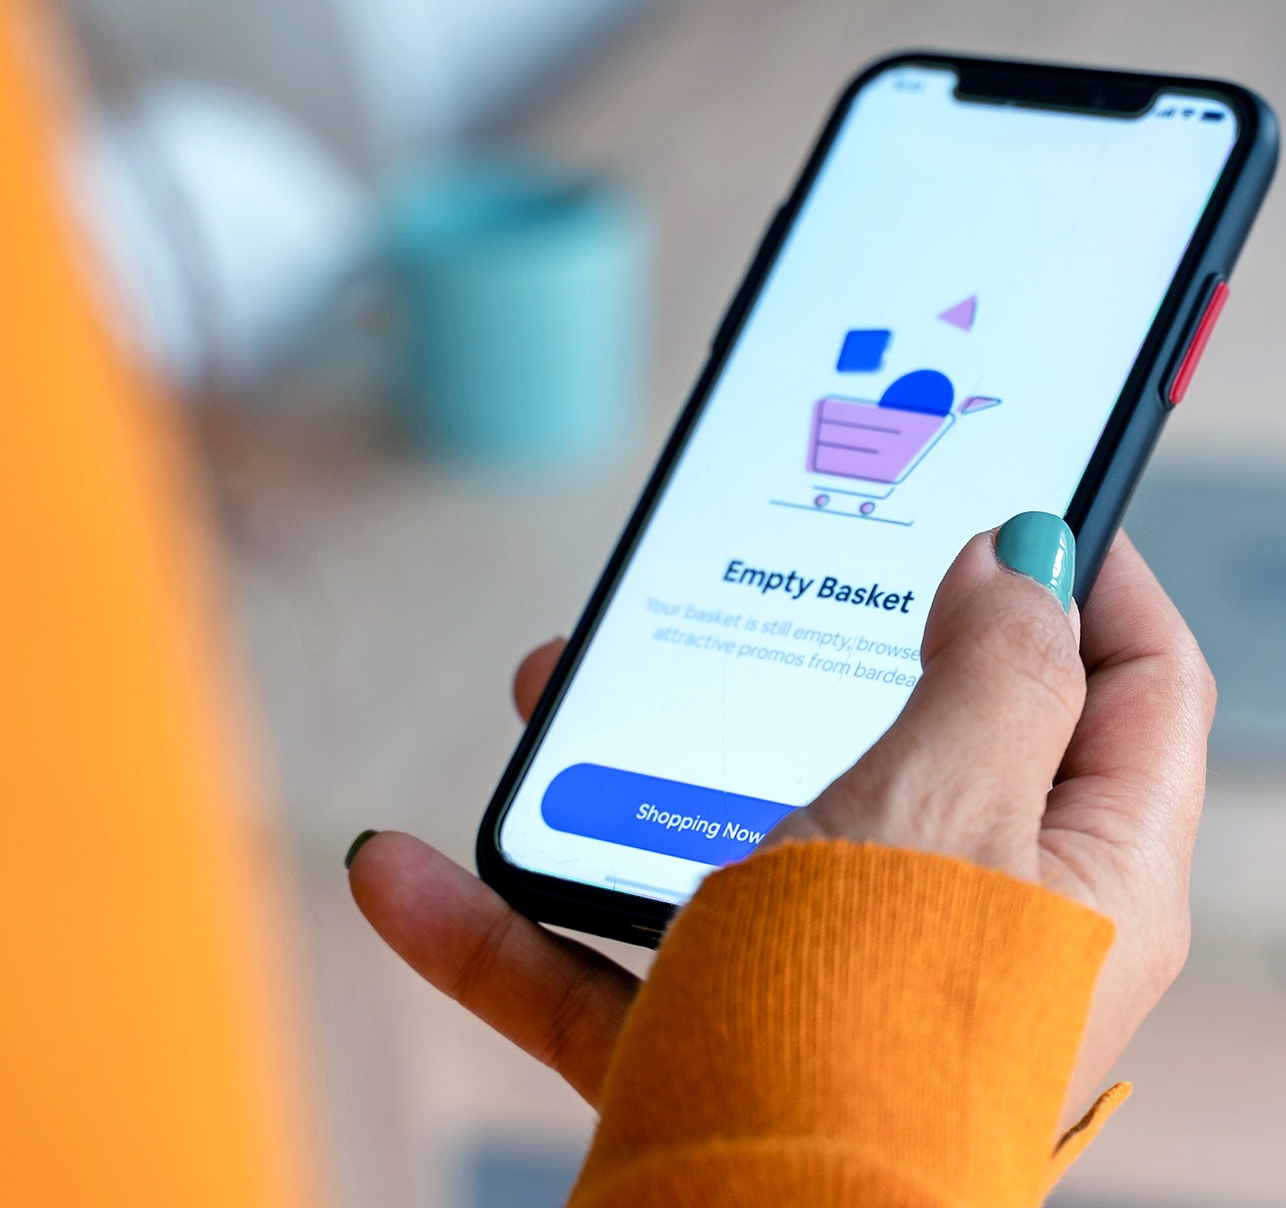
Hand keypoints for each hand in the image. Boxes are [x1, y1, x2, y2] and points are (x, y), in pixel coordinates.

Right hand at [351, 525, 1212, 1122]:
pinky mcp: (720, 1043)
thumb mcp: (944, 816)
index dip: (1092, 568)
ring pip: (736, 834)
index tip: (1005, 492)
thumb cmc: (868, 1050)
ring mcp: (838, 985)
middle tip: (762, 564)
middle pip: (924, 746)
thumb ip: (997, 675)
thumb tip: (1025, 561)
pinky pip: (610, 960)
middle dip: (813, 648)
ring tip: (547, 684)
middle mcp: (972, 930)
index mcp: (1081, 874)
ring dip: (623, 764)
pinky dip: (510, 923)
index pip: (1137, 684)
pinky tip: (405, 874)